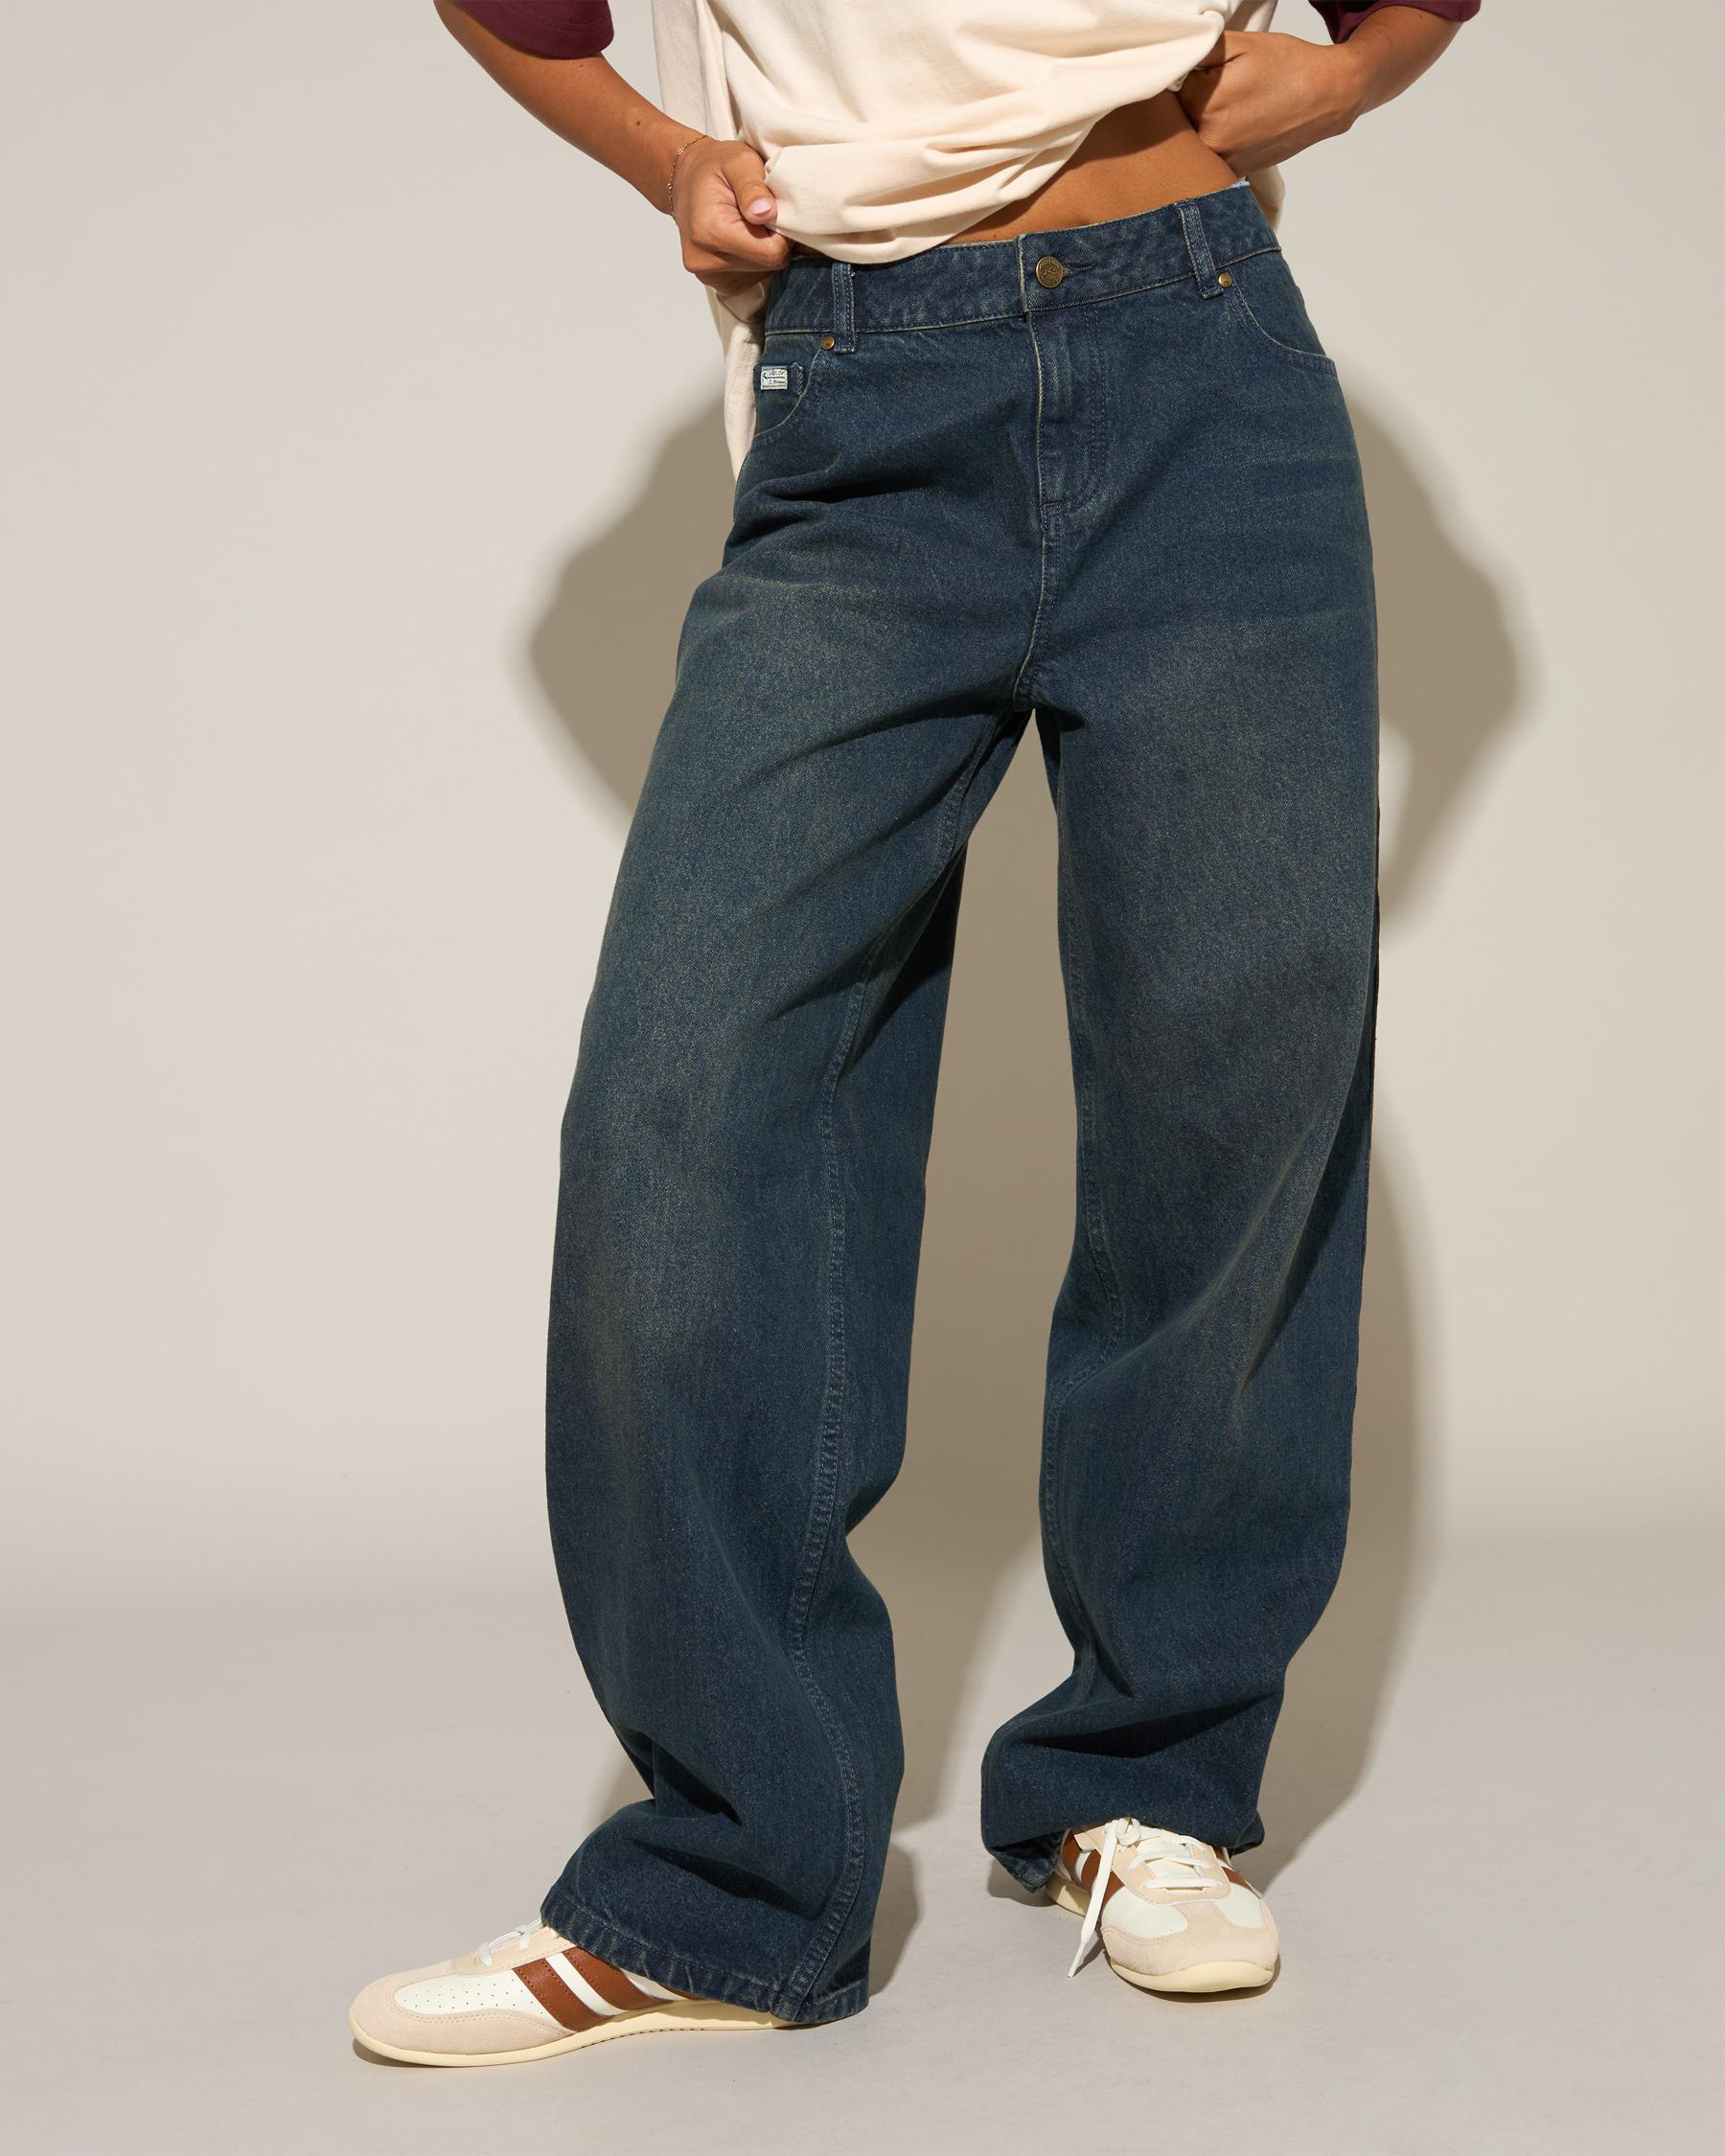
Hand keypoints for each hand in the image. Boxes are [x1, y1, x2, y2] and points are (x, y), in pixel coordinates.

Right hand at [669, 135, 791, 295]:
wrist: (687, 180)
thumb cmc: (715, 168)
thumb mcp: (738, 161)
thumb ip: (753, 187)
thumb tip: (766, 213)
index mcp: (710, 231)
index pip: (772, 253)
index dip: (784, 232)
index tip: (776, 210)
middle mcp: (705, 261)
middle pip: (769, 264)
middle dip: (774, 239)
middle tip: (763, 213)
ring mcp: (708, 276)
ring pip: (763, 272)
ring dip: (765, 248)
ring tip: (750, 223)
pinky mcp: (717, 283)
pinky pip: (753, 278)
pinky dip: (756, 259)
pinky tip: (744, 237)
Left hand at [1178, 31, 1367, 171]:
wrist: (1327, 95)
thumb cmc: (1287, 66)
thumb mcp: (1240, 43)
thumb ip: (1199, 50)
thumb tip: (1173, 60)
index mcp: (1202, 105)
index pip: (1169, 93)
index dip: (1187, 79)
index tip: (1210, 74)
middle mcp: (1208, 141)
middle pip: (1177, 123)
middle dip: (1192, 105)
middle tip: (1225, 91)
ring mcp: (1222, 162)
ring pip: (1193, 143)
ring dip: (1203, 127)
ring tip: (1236, 108)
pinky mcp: (1235, 172)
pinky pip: (1212, 160)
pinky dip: (1218, 144)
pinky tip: (1240, 127)